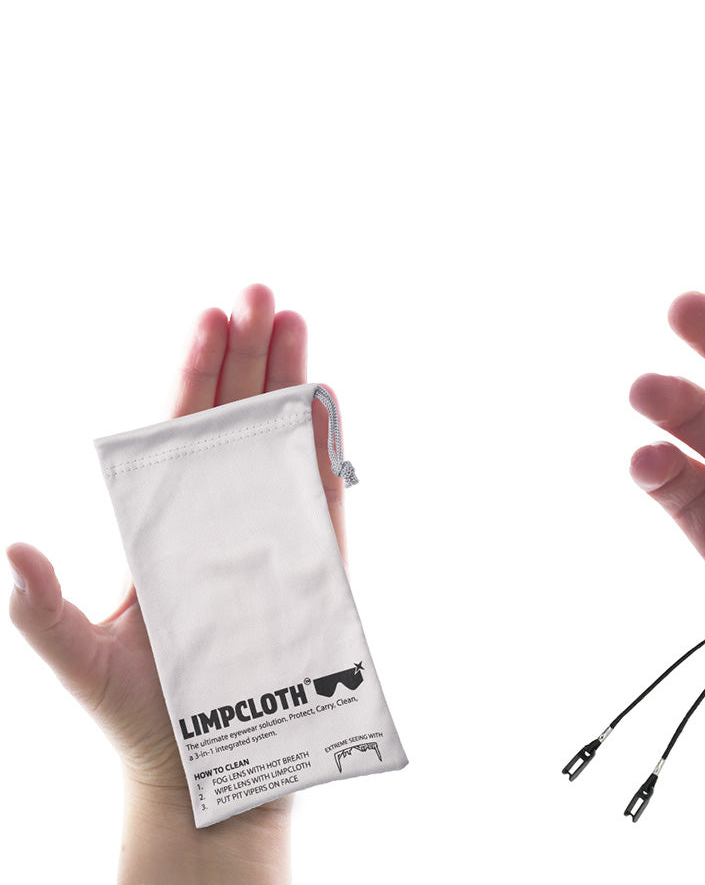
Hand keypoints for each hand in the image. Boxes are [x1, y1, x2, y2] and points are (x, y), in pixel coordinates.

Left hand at [7, 284, 347, 801]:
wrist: (205, 759)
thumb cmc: (137, 709)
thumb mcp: (74, 659)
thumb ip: (42, 607)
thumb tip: (10, 547)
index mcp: (164, 518)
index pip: (179, 428)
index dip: (194, 372)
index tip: (208, 319)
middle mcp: (218, 510)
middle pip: (235, 414)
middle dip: (249, 351)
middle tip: (260, 290)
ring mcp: (269, 527)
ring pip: (280, 437)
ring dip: (289, 378)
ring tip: (297, 320)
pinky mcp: (312, 556)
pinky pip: (322, 488)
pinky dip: (326, 441)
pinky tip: (327, 397)